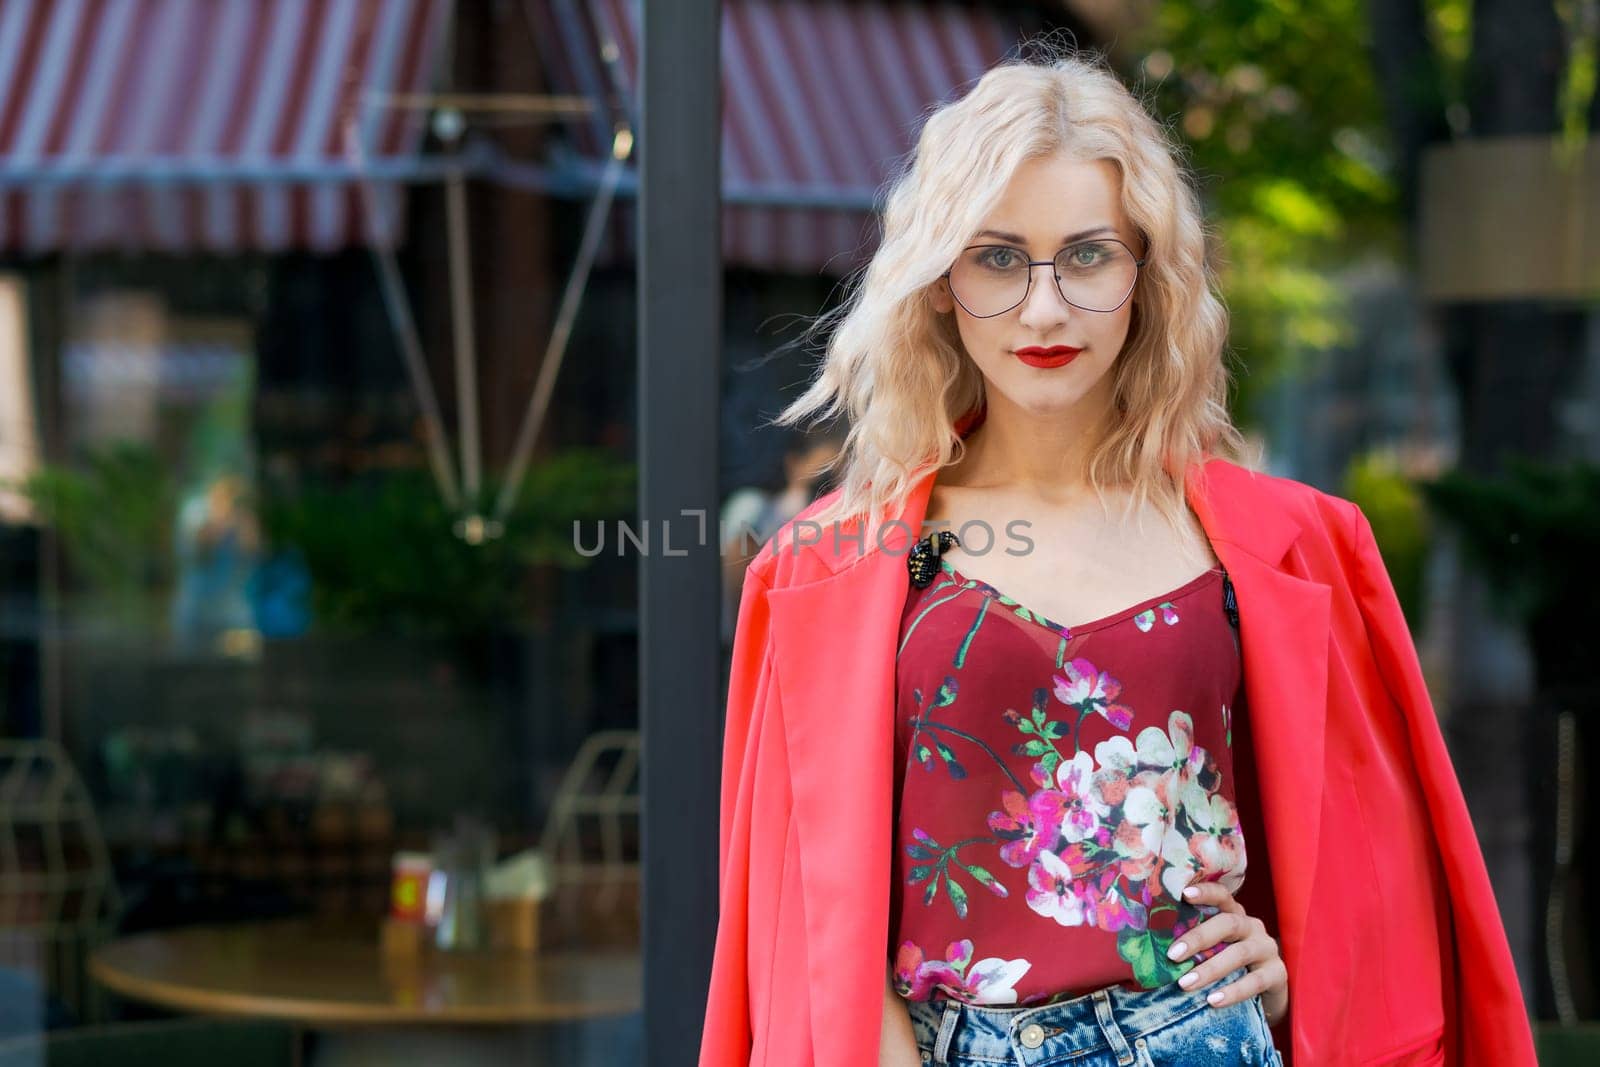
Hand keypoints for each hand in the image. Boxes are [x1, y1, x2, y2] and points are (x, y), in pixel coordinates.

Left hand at [1167, 881, 1287, 1028]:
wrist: (1265, 995)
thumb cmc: (1228, 966)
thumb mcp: (1213, 948)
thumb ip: (1194, 941)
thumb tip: (1149, 945)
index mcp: (1234, 914)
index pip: (1222, 895)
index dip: (1206, 892)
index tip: (1183, 893)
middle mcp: (1252, 926)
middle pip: (1227, 924)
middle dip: (1198, 938)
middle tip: (1172, 955)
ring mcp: (1267, 949)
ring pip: (1239, 954)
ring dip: (1210, 969)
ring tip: (1185, 984)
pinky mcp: (1278, 973)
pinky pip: (1256, 981)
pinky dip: (1232, 991)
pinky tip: (1213, 1000)